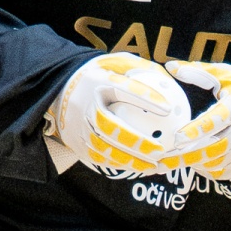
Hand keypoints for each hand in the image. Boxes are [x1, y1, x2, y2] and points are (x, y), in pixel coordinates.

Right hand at [45, 52, 191, 176]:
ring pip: (104, 147)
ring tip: (154, 165)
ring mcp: (79, 126)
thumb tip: (170, 79)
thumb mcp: (117, 63)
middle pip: (109, 126)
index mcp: (97, 81)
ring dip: (130, 159)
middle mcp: (85, 105)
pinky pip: (100, 157)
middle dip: (135, 140)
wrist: (60, 89)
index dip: (145, 98)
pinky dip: (121, 164)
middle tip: (160, 149)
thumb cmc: (100, 76)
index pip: (123, 89)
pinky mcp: (77, 143)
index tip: (167, 108)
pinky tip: (141, 167)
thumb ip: (141, 69)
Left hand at [163, 60, 230, 198]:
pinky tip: (188, 163)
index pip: (215, 121)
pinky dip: (202, 169)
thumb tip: (171, 67)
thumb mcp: (223, 75)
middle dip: (184, 157)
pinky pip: (218, 171)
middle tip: (160, 161)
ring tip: (165, 163)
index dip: (196, 131)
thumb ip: (197, 72)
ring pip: (213, 162)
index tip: (177, 137)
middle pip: (211, 149)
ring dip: (190, 163)